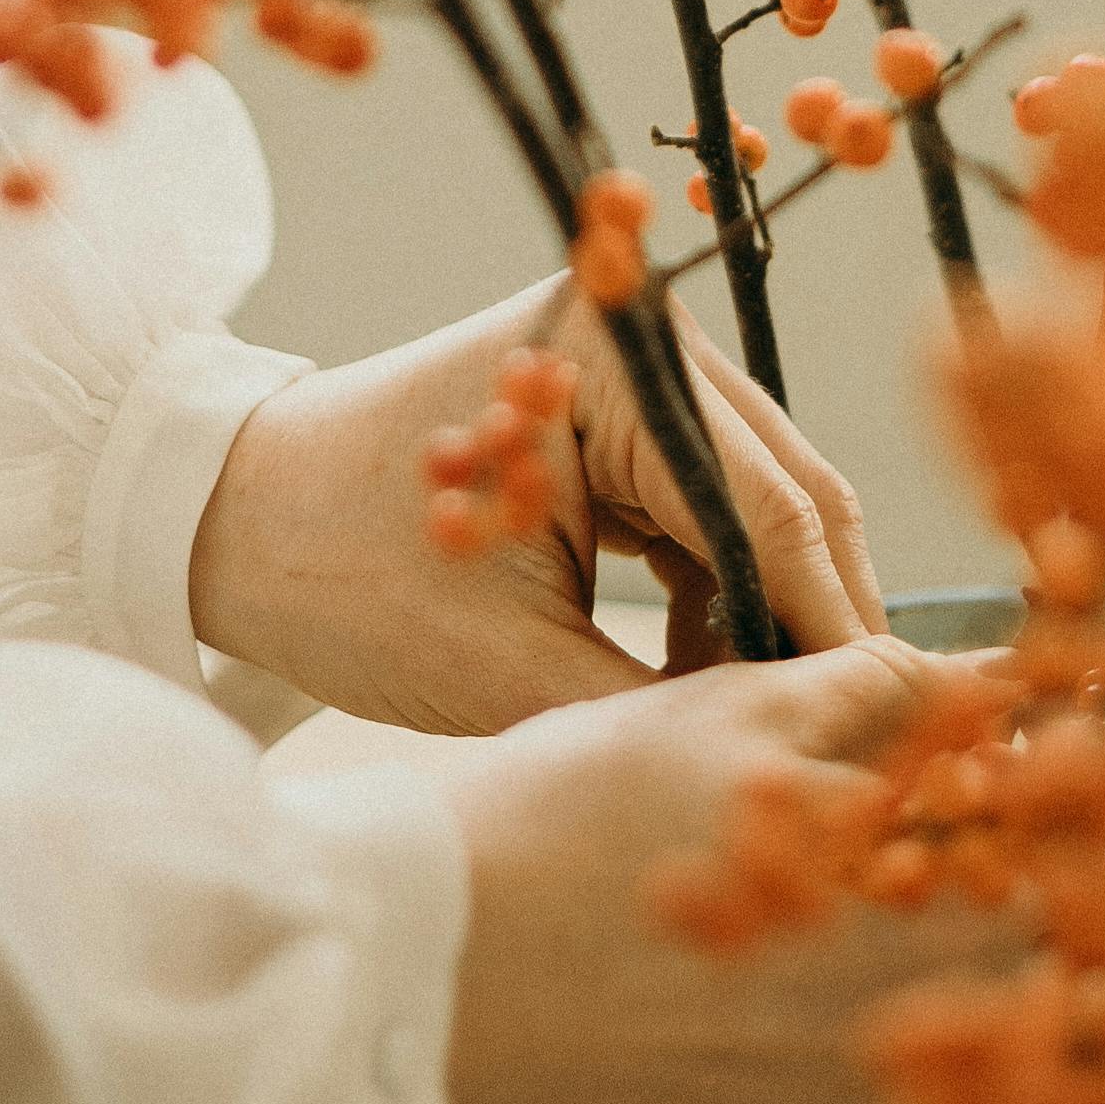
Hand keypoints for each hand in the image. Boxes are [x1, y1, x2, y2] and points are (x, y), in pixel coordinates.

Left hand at [189, 279, 883, 734]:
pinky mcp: (613, 418)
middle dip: (813, 623)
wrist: (218, 520)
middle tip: (848, 747)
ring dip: (764, 618)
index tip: (885, 735)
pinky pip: (704, 514)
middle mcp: (640, 339)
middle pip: (787, 494)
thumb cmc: (340, 577)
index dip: (831, 631)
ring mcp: (630, 373)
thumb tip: (791, 764)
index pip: (773, 508)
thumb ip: (659, 708)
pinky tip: (697, 684)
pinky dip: (714, 601)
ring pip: (757, 510)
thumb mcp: (507, 666)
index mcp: (617, 357)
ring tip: (754, 730)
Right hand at [434, 642, 1104, 1103]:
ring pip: (1047, 1079)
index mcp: (889, 871)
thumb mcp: (721, 719)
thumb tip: (992, 681)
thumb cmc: (556, 826)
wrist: (413, 981)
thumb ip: (875, 698)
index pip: (1082, 830)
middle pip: (1090, 958)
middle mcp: (893, 1005)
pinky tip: (1065, 1098)